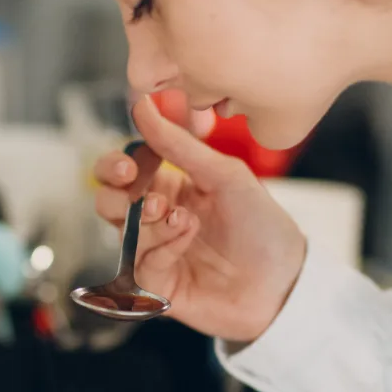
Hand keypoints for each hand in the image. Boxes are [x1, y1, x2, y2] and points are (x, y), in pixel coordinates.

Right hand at [94, 97, 306, 342]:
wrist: (283, 281)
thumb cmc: (261, 226)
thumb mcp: (224, 175)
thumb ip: (177, 144)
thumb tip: (141, 106)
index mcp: (171, 187)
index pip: (123, 172)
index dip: (115, 166)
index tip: (128, 166)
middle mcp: (157, 220)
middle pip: (108, 202)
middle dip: (115, 195)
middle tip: (139, 191)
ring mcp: (155, 253)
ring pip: (122, 232)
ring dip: (148, 222)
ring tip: (181, 218)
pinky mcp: (156, 285)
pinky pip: (140, 263)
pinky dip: (162, 247)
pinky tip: (187, 240)